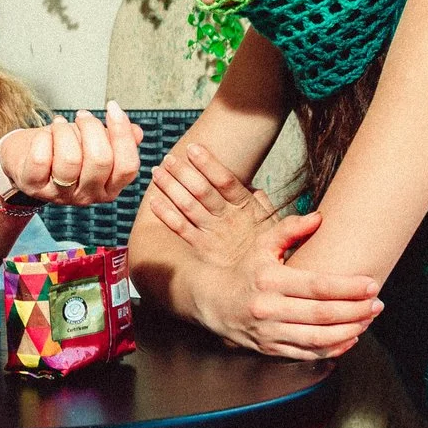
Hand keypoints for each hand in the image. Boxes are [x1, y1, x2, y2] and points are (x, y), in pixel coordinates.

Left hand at [1, 104, 142, 206]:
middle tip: (81, 116)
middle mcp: (87, 195)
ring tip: (59, 125)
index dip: (123, 133)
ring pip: (69, 159)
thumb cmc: (64, 148)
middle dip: (91, 127)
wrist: (24, 159)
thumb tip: (137, 132)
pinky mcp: (33, 186)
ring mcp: (59, 194)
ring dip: (64, 132)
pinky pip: (40, 159)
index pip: (128, 166)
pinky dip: (43, 138)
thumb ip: (118, 139)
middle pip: (100, 160)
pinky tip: (44, 136)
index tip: (112, 107)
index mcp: (109, 187)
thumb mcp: (93, 142)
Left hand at [142, 140, 277, 266]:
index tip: (193, 148)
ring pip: (188, 207)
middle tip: (168, 158)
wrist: (264, 280)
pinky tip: (154, 201)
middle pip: (202, 191)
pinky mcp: (202, 248)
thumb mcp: (273, 223)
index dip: (208, 163)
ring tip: (156, 173)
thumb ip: (262, 204)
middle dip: (183, 173)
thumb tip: (252, 187)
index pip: (225, 181)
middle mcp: (228, 219)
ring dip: (171, 188)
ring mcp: (213, 234)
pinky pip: (181, 229)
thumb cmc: (269, 247)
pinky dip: (166, 214)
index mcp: (246, 208)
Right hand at [192, 213, 384, 362]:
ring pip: (317, 338)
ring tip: (368, 321)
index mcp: (270, 279)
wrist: (212, 302)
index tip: (371, 284)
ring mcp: (269, 332)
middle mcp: (269, 308)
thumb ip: (290, 230)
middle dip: (356, 311)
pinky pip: (307, 353)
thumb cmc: (244, 271)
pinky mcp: (270, 349)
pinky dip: (332, 349)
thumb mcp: (262, 245)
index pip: (317, 285)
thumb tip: (319, 217)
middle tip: (378, 305)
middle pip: (322, 314)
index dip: (348, 287)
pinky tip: (350, 338)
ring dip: (349, 331)